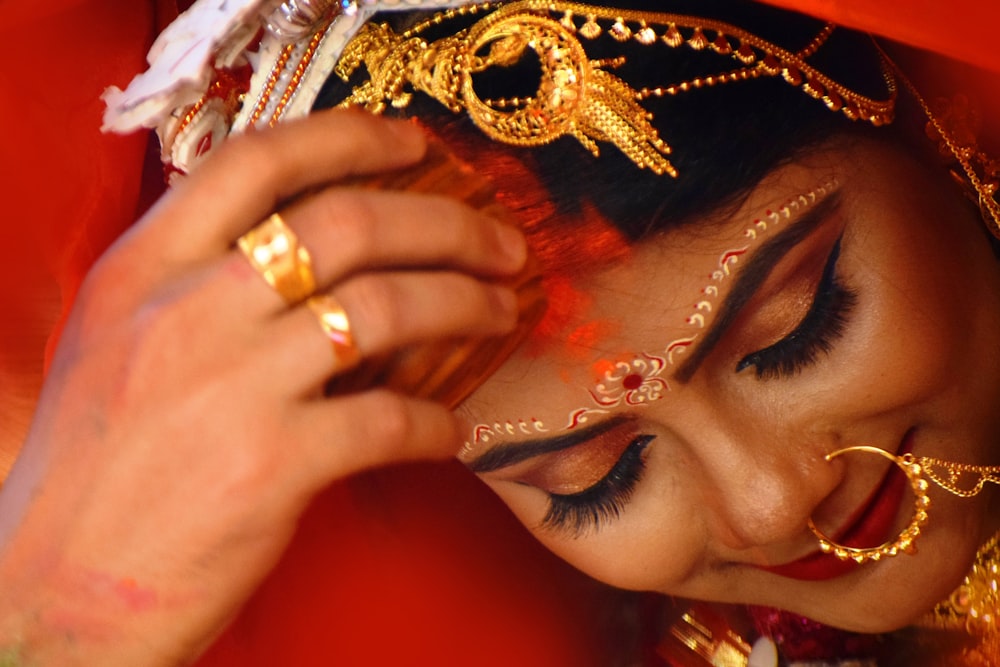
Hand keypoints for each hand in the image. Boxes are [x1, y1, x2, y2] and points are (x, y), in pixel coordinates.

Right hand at [0, 110, 526, 664]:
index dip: (348, 137)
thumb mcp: (116, 346)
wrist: (58, 592)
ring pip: (386, 307)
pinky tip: (453, 432)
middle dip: (447, 223)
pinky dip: (438, 424)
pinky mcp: (271, 465)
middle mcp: (186, 311)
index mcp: (142, 269)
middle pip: (348, 224)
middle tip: (501, 242)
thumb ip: (193, 286)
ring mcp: (231, 385)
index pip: (256, 162)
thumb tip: (305, 252)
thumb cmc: (93, 471)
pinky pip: (390, 421)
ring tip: (503, 311)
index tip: (414, 142)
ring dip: (466, 304)